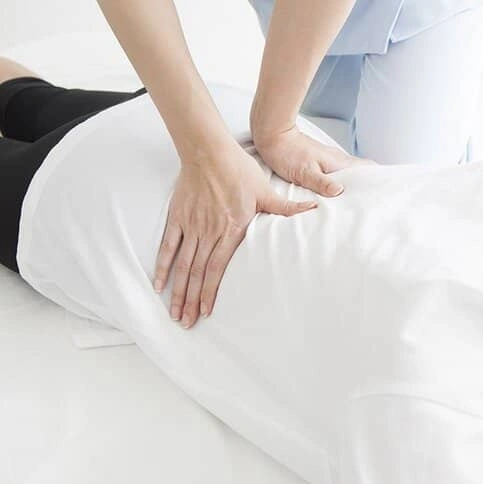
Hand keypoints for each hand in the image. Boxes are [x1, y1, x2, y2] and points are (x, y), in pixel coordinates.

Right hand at [154, 139, 316, 327]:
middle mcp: (208, 232)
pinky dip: (162, 266)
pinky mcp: (177, 217)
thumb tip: (314, 209)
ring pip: (181, 264)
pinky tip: (158, 284)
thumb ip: (287, 209)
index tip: (207, 312)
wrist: (209, 151)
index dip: (210, 292)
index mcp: (231, 229)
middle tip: (186, 323)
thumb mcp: (266, 191)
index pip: (217, 268)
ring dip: (177, 290)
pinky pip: (168, 246)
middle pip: (197, 273)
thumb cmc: (239, 171)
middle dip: (191, 300)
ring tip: (174, 312)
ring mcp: (191, 225)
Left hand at [253, 125, 372, 194]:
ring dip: (354, 186)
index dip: (379, 178)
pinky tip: (337, 195)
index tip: (386, 191)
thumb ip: (322, 182)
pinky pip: (337, 175)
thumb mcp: (304, 172)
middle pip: (361, 173)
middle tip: (374, 203)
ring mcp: (329, 161)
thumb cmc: (287, 152)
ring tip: (358, 203)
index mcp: (339, 162)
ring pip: (349, 174)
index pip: (368, 168)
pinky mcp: (320, 164)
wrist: (273, 135)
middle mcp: (337, 160)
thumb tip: (340, 191)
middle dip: (369, 186)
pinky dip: (341, 184)